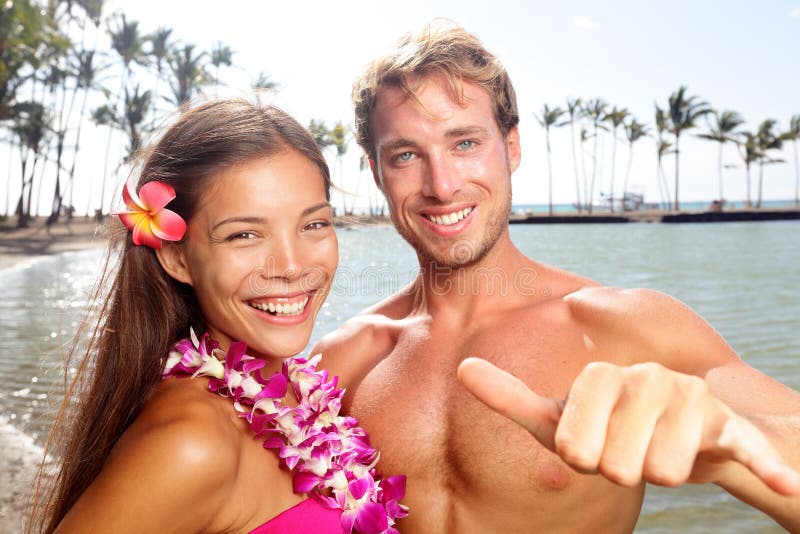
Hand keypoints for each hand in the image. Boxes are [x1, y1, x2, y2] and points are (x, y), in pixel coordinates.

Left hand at [457, 358, 799, 494]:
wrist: (681, 431)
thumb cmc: (609, 428)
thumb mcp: (557, 419)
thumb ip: (510, 397)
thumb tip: (461, 368)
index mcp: (601, 378)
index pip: (573, 446)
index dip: (581, 458)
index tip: (590, 446)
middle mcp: (646, 379)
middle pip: (617, 465)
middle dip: (621, 470)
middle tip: (629, 450)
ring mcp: (691, 400)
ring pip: (662, 472)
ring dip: (660, 475)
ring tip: (661, 451)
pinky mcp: (731, 427)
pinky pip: (748, 450)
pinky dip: (766, 466)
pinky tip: (787, 484)